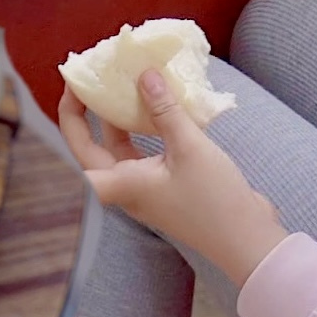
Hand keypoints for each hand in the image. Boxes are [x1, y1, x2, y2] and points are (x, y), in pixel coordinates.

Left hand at [59, 70, 289, 286]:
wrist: (247, 241)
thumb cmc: (214, 200)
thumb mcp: (189, 147)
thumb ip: (164, 109)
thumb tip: (144, 75)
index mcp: (120, 184)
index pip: (76, 150)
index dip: (69, 117)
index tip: (75, 84)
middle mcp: (126, 187)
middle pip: (94, 146)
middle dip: (91, 111)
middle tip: (96, 77)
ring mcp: (145, 187)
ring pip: (120, 147)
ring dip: (120, 117)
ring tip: (124, 82)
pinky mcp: (164, 185)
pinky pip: (144, 150)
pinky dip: (146, 127)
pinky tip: (158, 104)